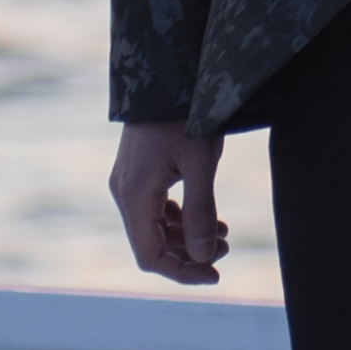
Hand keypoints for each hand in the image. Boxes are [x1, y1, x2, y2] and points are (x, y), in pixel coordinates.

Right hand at [108, 123, 228, 283]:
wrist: (166, 73)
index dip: (182, 272)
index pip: (151, 256)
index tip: (215, 275)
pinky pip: (156, 209)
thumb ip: (201, 212)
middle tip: (226, 251)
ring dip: (187, 238)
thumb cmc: (184, 115)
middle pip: (152, 245)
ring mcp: (129, 182)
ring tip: (224, 236)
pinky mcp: (138, 173)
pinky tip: (210, 219)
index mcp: (134, 195)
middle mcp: (124, 193)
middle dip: (189, 255)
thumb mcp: (201, 163)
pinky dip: (180, 220)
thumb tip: (205, 256)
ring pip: (155, 229)